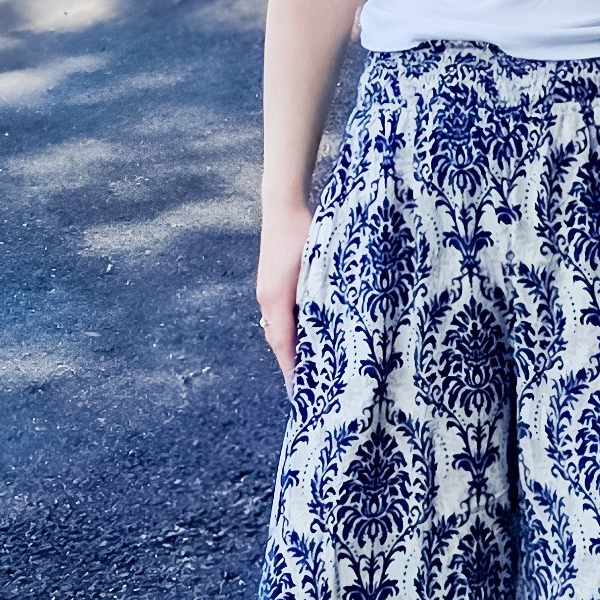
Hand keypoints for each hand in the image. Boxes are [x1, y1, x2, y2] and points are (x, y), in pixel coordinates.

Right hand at [256, 195, 312, 391]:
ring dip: (288, 348)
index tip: (298, 394)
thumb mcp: (316, 266)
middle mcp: (266, 300)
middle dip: (290, 364)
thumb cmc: (303, 233)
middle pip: (277, 341)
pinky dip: (287, 332)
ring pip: (276, 329)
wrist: (282, 205)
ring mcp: (265, 292)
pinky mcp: (269, 284)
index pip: (283, 344)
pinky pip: (276, 317)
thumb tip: (334, 324)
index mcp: (276, 299)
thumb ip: (320, 297)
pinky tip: (301, 335)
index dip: (291, 369)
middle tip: (306, 389)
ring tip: (304, 368)